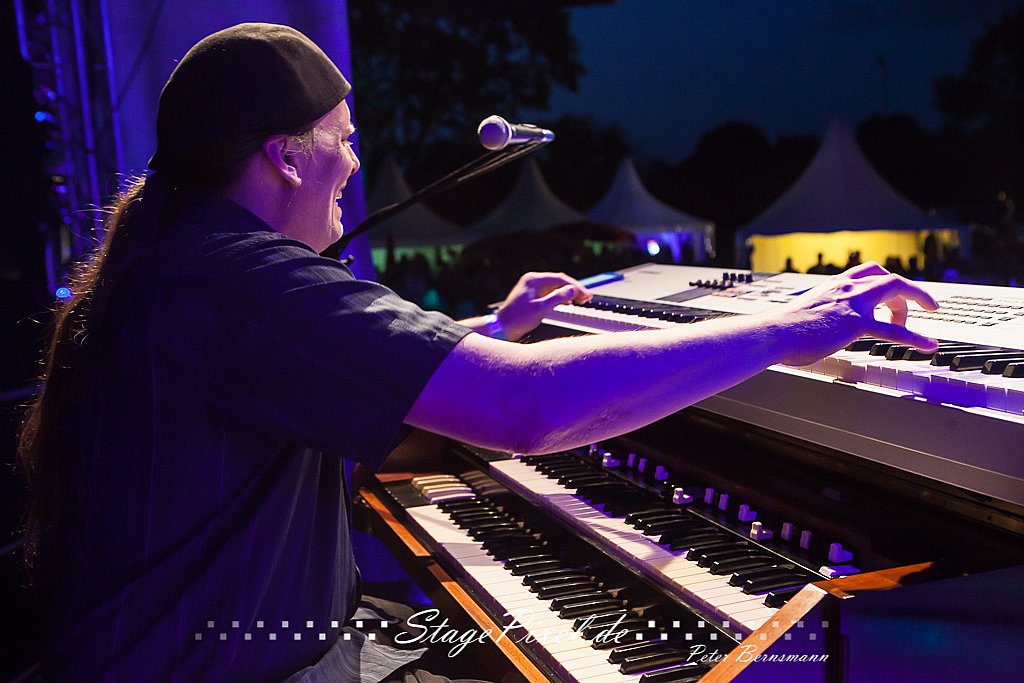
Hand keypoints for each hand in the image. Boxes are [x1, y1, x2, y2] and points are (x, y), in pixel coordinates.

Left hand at [496, 272, 591, 340]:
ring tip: (580, 300)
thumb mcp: (541, 309)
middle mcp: (532, 281)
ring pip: (555, 287)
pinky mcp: (531, 296)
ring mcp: (531, 288)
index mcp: (533, 280)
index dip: (575, 286)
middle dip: (573, 289)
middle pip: (558, 281)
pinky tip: (567, 303)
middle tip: (586, 298)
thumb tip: (572, 290)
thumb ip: (558, 298)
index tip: (586, 295)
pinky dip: (560, 297)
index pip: (560, 278)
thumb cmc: (517, 319)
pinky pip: (549, 293)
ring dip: (568, 293)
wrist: (502, 328)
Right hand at [770, 261, 939, 366]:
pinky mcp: (856, 324)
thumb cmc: (783, 329)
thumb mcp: (807, 311)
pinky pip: (893, 330)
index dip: (887, 281)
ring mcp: (853, 304)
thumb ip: (821, 313)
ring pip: (896, 291)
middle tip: (919, 306)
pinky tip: (928, 345)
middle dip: (909, 291)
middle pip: (889, 278)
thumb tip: (821, 326)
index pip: (870, 271)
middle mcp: (847, 288)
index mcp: (835, 285)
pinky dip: (916, 337)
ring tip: (927, 320)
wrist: (774, 333)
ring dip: (914, 303)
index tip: (893, 294)